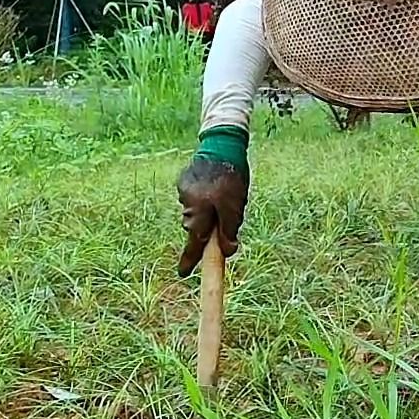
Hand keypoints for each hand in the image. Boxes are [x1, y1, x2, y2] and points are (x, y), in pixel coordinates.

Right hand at [177, 158, 246, 276]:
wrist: (222, 144)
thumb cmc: (232, 177)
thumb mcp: (236, 206)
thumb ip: (229, 230)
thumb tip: (227, 252)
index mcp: (199, 211)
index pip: (195, 242)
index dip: (190, 259)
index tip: (183, 274)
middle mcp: (187, 204)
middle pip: (196, 228)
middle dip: (207, 230)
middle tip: (223, 220)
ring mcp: (183, 191)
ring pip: (196, 213)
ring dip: (207, 211)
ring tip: (224, 194)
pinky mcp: (184, 181)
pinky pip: (193, 198)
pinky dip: (203, 198)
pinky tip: (214, 185)